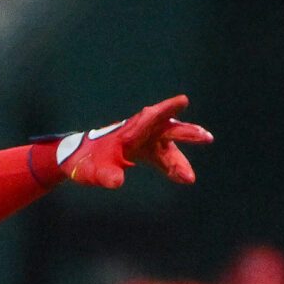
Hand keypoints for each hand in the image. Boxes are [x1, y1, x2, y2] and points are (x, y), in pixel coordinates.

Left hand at [56, 96, 212, 187]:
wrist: (77, 159)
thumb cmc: (84, 161)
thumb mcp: (93, 171)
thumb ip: (106, 175)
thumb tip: (117, 182)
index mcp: (128, 133)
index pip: (150, 119)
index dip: (166, 110)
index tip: (182, 101)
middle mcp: (140, 133)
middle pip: (166, 130)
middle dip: (186, 133)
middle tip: (205, 137)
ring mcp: (144, 141)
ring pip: (167, 147)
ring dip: (179, 160)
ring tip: (188, 178)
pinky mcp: (145, 150)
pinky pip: (163, 157)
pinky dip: (173, 167)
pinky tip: (184, 178)